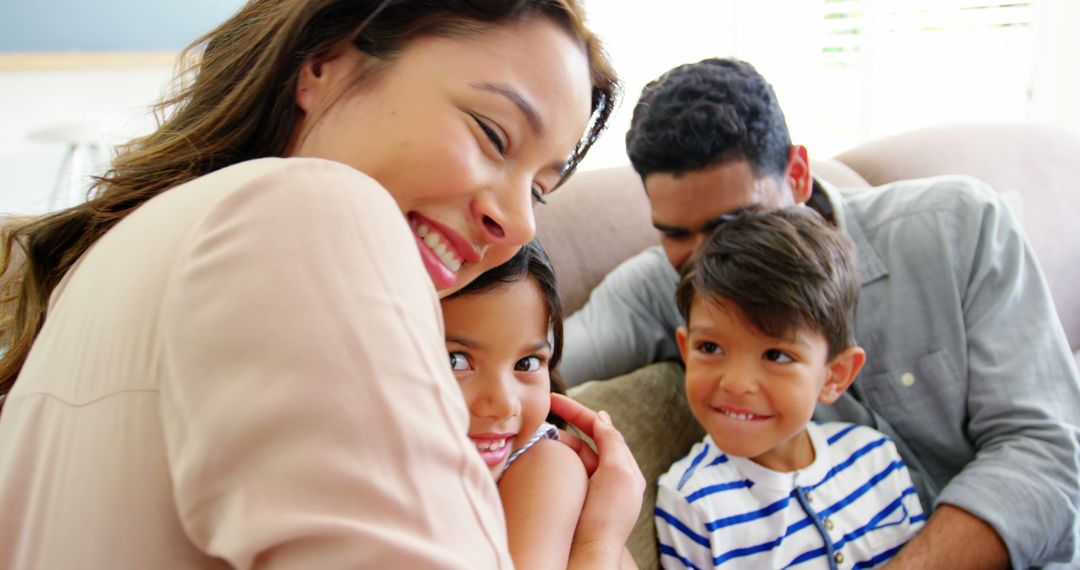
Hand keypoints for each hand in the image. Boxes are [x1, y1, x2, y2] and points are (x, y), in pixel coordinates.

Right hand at [550, 394, 644, 567]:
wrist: (591, 552)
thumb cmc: (607, 516)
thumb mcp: (618, 471)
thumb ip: (613, 442)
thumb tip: (602, 417)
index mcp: (624, 468)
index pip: (601, 429)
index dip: (578, 411)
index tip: (553, 399)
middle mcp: (610, 477)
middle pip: (585, 441)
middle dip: (564, 426)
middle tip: (540, 415)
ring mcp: (593, 490)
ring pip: (572, 457)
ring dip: (556, 444)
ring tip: (535, 437)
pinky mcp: (577, 502)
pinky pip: (564, 474)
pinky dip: (552, 462)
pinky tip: (539, 459)